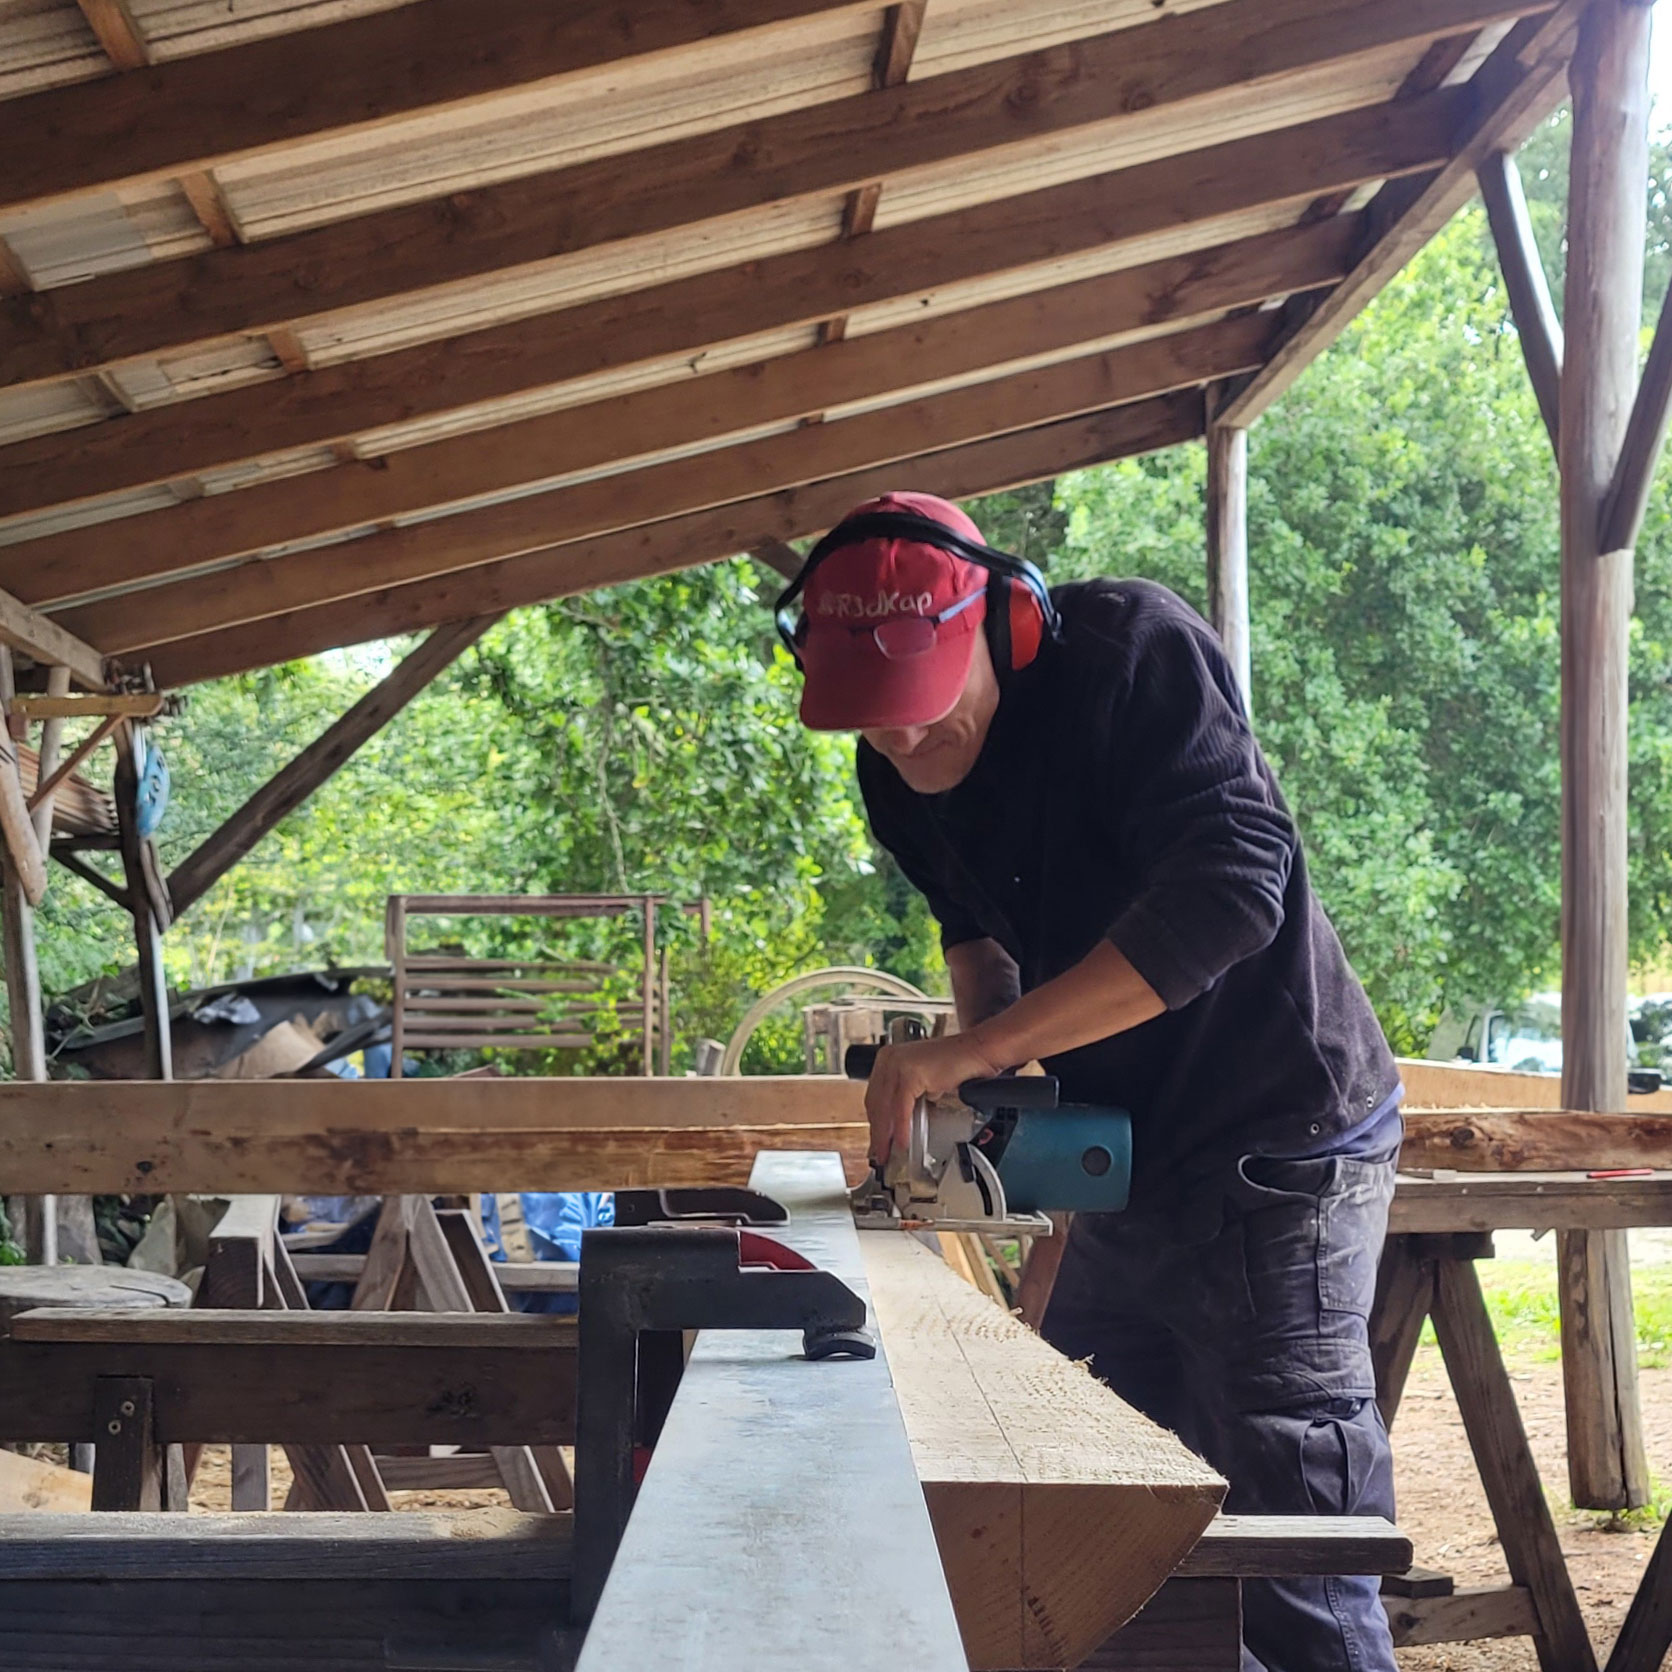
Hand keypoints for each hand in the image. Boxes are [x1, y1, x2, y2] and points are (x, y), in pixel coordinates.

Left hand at [864, 1032, 1004, 1167]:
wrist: (976, 1052)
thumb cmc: (955, 1066)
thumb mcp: (921, 1081)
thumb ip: (906, 1096)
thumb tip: (895, 1125)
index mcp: (887, 1058)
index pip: (874, 1096)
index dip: (874, 1122)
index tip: (875, 1141)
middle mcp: (888, 1059)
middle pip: (875, 1103)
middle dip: (877, 1132)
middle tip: (879, 1154)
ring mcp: (898, 1064)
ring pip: (884, 1107)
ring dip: (885, 1135)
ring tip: (887, 1154)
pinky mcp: (911, 1073)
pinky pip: (901, 1108)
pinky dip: (901, 1128)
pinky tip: (902, 1142)